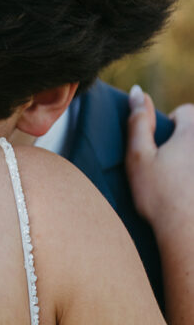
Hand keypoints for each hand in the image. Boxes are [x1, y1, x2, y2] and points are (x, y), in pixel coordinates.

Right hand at [127, 85, 193, 324]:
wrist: (187, 233)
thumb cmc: (160, 197)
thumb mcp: (138, 158)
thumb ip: (137, 122)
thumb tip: (137, 91)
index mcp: (192, 130)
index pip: (185, 112)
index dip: (171, 127)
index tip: (161, 150)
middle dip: (185, 145)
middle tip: (170, 170)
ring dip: (189, 164)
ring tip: (182, 186)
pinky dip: (191, 181)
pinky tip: (188, 194)